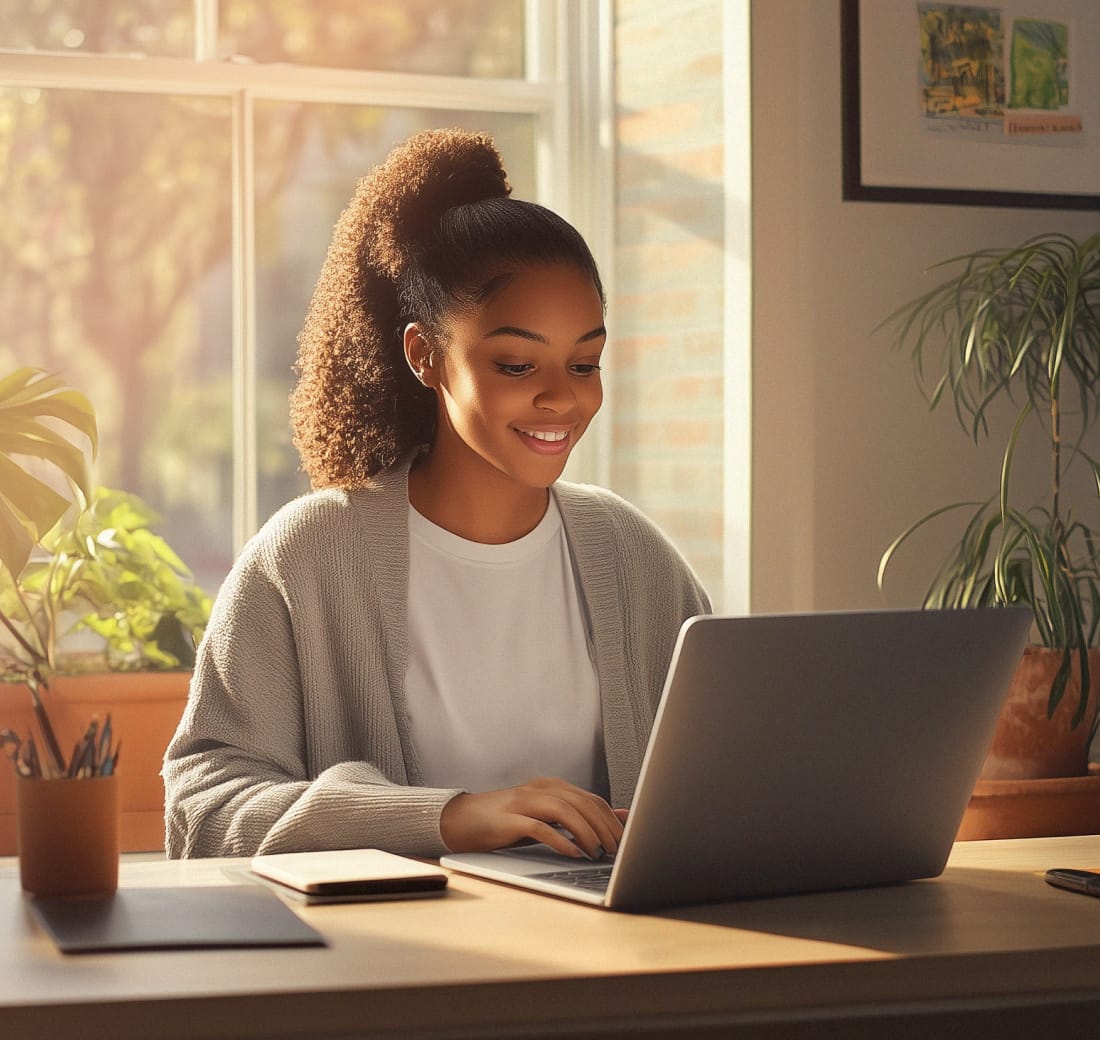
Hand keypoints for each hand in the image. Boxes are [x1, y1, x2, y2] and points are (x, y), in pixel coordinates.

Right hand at [440, 777, 623, 859]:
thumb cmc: (507, 821)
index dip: (611, 819)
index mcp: (551, 787)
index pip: (591, 799)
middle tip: (617, 850)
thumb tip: (622, 817)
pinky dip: (560, 840)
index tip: (626, 840)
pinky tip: (573, 853)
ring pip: (564, 810)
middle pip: (582, 803)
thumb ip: (579, 816)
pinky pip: (539, 828)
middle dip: (604, 827)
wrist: (462, 820)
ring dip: (586, 832)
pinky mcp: (508, 820)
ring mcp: (523, 802)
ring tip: (598, 852)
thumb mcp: (546, 817)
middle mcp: (539, 789)